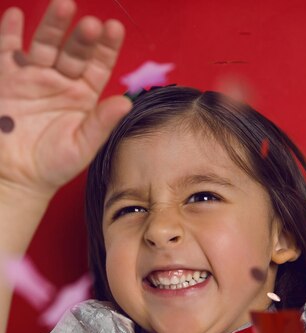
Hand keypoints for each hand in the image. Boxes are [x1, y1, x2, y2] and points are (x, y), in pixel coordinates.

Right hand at [0, 0, 131, 197]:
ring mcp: (34, 76)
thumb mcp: (81, 148)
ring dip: (53, 24)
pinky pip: (7, 48)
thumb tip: (126, 102)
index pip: (98, 66)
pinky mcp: (7, 77)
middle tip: (90, 24)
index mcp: (83, 97)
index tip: (114, 29)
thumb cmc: (52, 166)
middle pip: (73, 51)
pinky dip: (9, 31)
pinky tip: (15, 15)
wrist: (15, 176)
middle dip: (82, 36)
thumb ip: (101, 124)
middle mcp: (61, 81)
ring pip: (45, 44)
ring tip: (63, 5)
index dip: (106, 48)